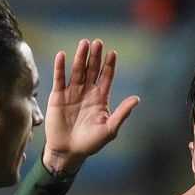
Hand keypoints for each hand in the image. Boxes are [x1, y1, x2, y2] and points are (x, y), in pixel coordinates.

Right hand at [43, 39, 139, 176]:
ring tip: (84, 44)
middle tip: (98, 42)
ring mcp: (72, 92)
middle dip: (95, 57)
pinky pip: (59, 79)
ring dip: (80, 57)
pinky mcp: (58, 96)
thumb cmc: (90, 143)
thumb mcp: (109, 130)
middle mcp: (87, 92)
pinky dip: (60, 67)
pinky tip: (61, 55)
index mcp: (100, 98)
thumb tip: (137, 99)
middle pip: (92, 69)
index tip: (112, 53)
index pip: (106, 76)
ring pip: (77, 71)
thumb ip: (122, 113)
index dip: (109, 65)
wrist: (68, 152)